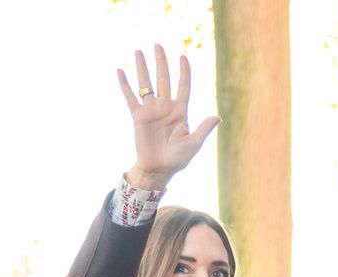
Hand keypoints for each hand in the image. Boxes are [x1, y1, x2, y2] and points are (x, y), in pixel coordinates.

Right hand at [117, 45, 217, 190]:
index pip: (183, 86)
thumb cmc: (178, 160)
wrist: (158, 170)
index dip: (184, 71)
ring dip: (142, 67)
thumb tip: (217, 117)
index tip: (183, 56)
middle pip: (163, 79)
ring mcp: (151, 110)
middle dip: (161, 62)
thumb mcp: (193, 144)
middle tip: (157, 45)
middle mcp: (165, 107)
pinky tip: (120, 71)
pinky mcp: (137, 117)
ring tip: (138, 51)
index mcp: (180, 111)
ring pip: (146, 84)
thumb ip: (203, 129)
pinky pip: (130, 97)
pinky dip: (125, 84)